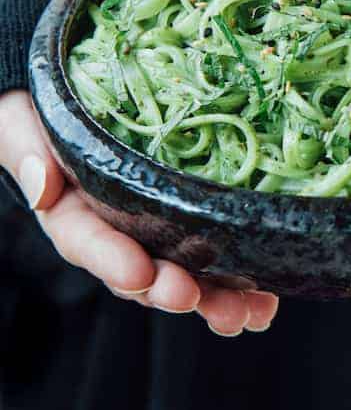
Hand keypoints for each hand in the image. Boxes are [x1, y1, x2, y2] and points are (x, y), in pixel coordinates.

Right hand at [0, 90, 277, 336]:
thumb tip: (44, 186)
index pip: (87, 241)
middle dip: (169, 290)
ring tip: (247, 313)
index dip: (111, 260)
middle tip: (192, 298)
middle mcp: (116, 231)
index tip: (140, 274)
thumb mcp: (23, 123)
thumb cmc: (45, 111)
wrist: (81, 96)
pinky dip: (241, 281)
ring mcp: (156, 230)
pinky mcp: (191, 221)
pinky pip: (215, 257)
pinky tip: (267, 299)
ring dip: (215, 299)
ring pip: (183, 274)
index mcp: (72, 211)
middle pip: (141, 272)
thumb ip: (28, 151)